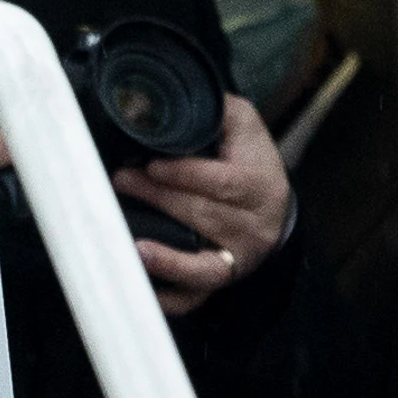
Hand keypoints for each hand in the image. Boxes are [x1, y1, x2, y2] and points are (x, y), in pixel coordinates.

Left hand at [123, 94, 291, 314]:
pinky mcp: (221, 281)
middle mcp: (254, 229)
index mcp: (261, 187)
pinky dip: (169, 299)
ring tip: (130, 244)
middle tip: (121, 182)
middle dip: (159, 199)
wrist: (275, 208)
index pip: (222, 183)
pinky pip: (195, 298)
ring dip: (163, 257)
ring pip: (200, 264)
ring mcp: (238, 260)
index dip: (185, 175)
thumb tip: (162, 98)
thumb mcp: (244, 126)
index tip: (150, 165)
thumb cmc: (250, 160)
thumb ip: (215, 110)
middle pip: (203, 217)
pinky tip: (143, 290)